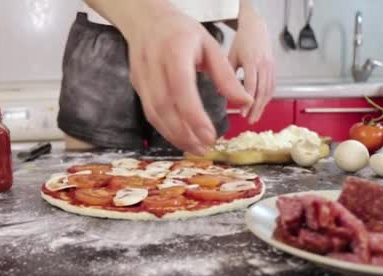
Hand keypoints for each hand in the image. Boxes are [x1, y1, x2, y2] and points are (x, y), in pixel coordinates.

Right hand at [124, 11, 252, 154]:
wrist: (146, 20)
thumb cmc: (181, 32)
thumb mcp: (210, 46)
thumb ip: (226, 76)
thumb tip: (244, 101)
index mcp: (174, 52)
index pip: (182, 90)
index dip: (194, 116)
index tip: (210, 135)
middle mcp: (154, 66)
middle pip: (165, 107)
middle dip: (185, 133)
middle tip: (204, 148)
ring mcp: (142, 78)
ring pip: (154, 114)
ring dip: (174, 135)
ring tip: (195, 148)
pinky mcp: (137, 87)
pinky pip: (150, 113)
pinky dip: (165, 129)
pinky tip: (180, 137)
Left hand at [228, 10, 275, 123]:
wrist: (256, 28)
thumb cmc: (241, 42)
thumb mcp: (231, 55)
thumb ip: (227, 73)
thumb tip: (219, 92)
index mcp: (252, 61)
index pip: (251, 85)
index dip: (247, 101)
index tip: (242, 113)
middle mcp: (264, 64)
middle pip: (262, 91)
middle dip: (256, 108)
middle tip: (249, 121)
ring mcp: (271, 67)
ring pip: (269, 91)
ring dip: (262, 106)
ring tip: (254, 117)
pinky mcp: (274, 68)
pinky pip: (272, 87)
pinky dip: (267, 98)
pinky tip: (261, 106)